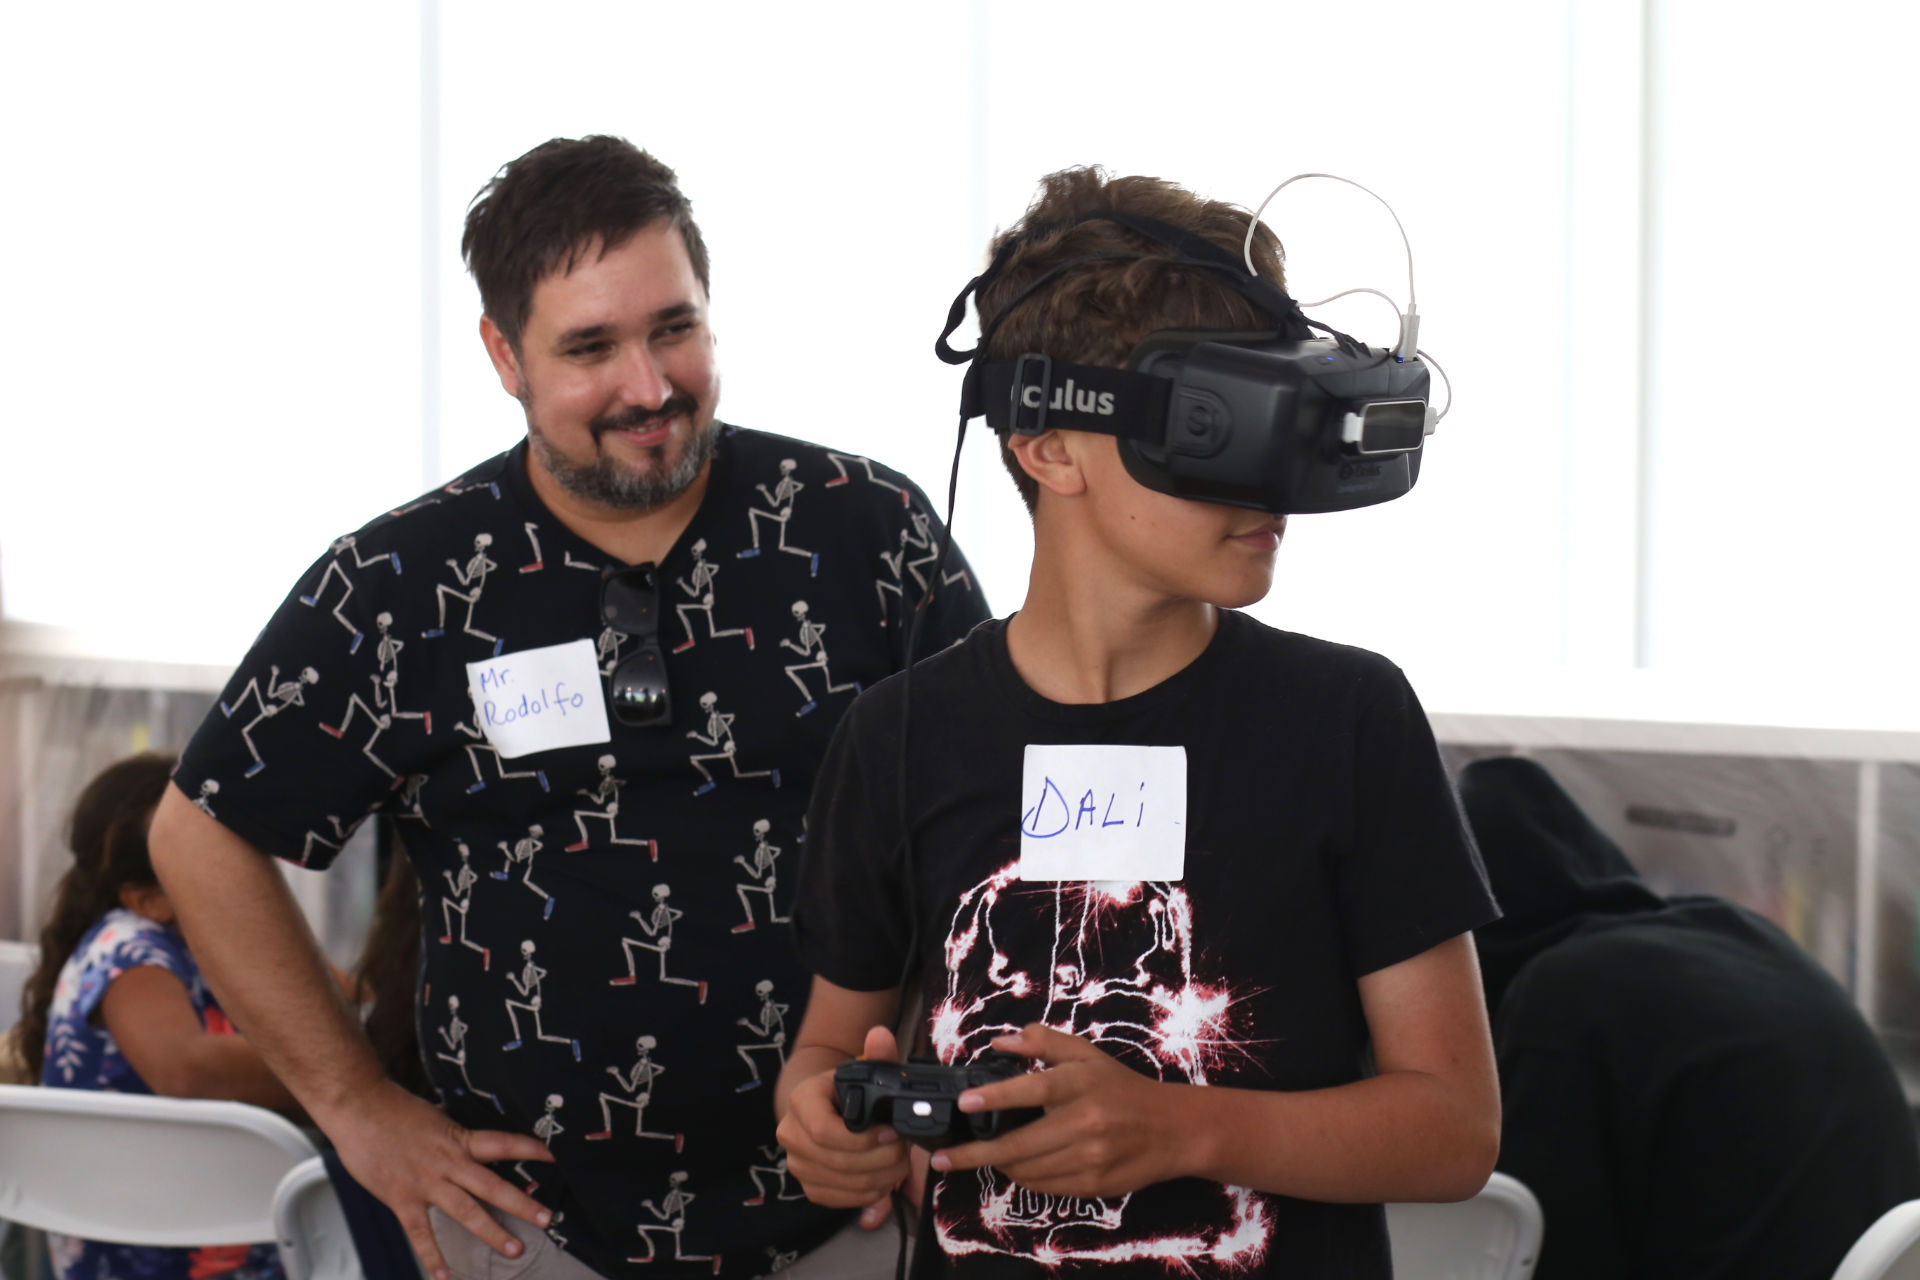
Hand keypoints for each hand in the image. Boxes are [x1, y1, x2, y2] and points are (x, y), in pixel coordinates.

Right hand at [321, 1077, 554, 1279]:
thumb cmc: (394, 1110)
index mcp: (459, 1139)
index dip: (530, 1150)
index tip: (555, 1157)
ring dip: (492, 1231)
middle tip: (547, 1219)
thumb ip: (452, 1138)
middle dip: (521, 1203)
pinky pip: (421, 1233)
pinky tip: (445, 1277)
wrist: (359, 1107)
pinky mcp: (401, 1199)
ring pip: (466, 1211)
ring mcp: (426, 1183)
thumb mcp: (435, 1118)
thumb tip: (466, 1145)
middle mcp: (448, 1162)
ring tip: (515, 1249)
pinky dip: (433, 1257)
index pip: (503, 1144)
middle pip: (492, 1185)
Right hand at [776, 1025, 911, 1230]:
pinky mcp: (809, 1187)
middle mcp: (791, 1135)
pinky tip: (886, 1178)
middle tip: (905, 1150)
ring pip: (844, 1184)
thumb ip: (877, 1055)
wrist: (823, 1108)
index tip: (892, 1132)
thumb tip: (880, 1035)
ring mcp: (797, 1165)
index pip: (823, 1131)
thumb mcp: (863, 1070)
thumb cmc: (847, 1089)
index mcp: (801, 1100)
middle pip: (839, 1163)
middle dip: (882, 1160)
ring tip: (900, 1162)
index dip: (863, 1139)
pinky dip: (870, 1194)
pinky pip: (842, 1200)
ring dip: (882, 1178)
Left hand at [931, 1023, 1186, 1199]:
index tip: (966, 1102)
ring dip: (999, 1165)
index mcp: (1080, 1084)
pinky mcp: (1094, 1184)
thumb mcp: (1087, 1055)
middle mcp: (1085, 1121)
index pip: (1033, 1088)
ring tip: (985, 1155)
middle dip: (975, 1152)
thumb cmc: (1121, 1088)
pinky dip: (1024, 1178)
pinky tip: (1017, 1167)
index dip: (996, 1097)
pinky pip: (1044, 1187)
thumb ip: (1043, 1042)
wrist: (1171, 1129)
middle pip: (1019, 1144)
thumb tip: (1000, 1042)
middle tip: (944, 1157)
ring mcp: (1090, 1157)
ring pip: (1027, 1170)